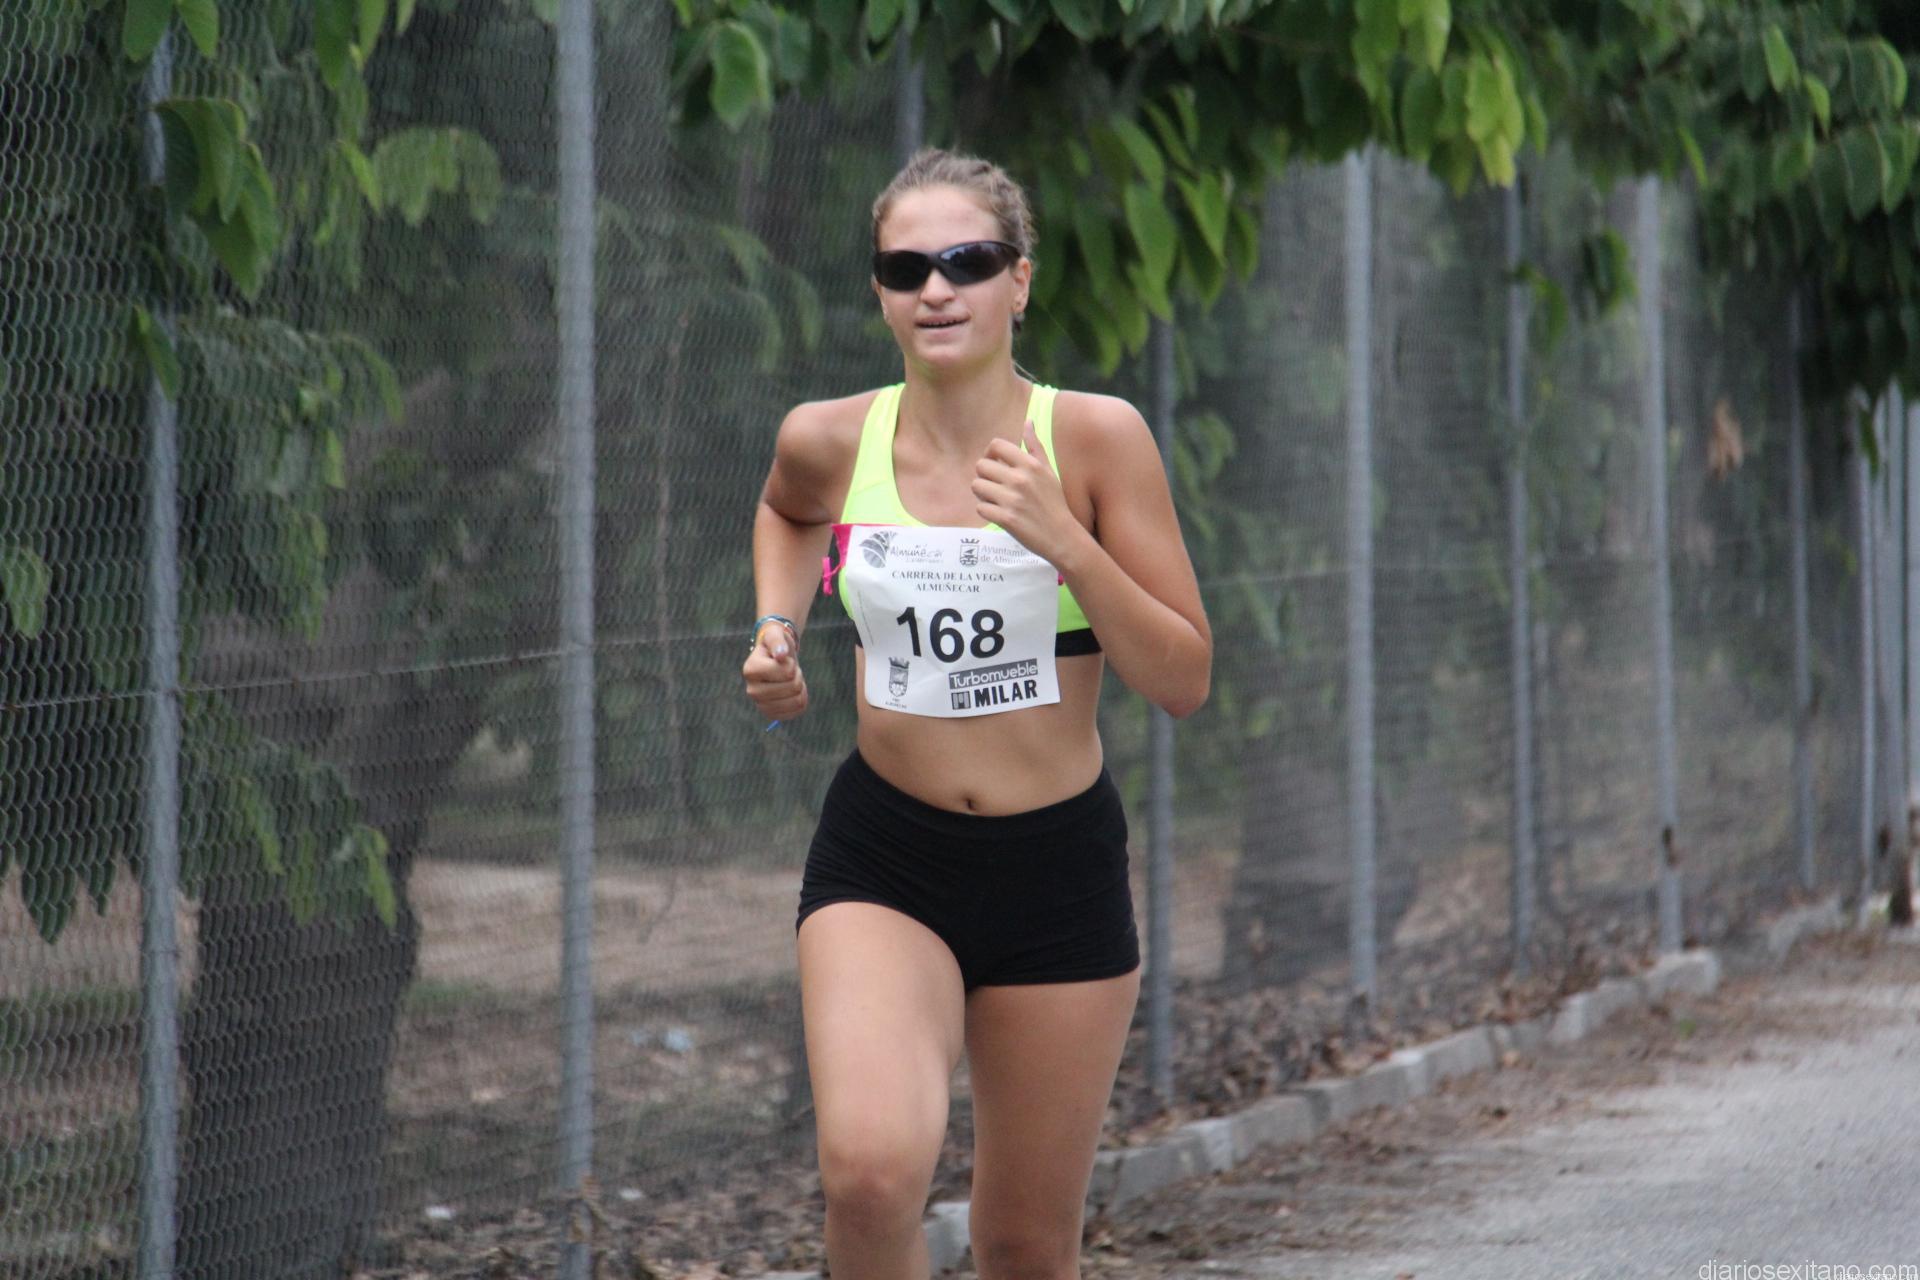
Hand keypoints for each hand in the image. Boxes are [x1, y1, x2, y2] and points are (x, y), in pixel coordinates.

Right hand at [742, 622, 807, 720]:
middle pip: (793, 687)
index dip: (791, 664)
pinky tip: (793, 692)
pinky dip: (801, 699)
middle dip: (797, 676)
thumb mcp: (776, 634)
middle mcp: (752, 690)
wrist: (776, 658)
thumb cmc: (776, 645)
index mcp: (750, 670)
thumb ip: (777, 640)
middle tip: (788, 670)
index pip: (786, 672)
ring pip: (797, 701)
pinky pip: (797, 711)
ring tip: (790, 679)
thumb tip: (781, 654)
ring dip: (800, 688)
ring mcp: (760, 705)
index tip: (783, 659)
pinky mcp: (771, 714)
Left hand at [972, 419, 1079, 563]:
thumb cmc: (1055, 503)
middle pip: (981, 466)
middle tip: (994, 486)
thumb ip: (1035, 446)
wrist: (1062, 537)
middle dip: (984, 476)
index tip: (994, 464)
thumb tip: (1028, 421)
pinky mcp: (1006, 519)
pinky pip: (980, 508)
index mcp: (1030, 465)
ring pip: (977, 486)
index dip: (989, 454)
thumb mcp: (1049, 471)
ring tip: (995, 500)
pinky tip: (998, 514)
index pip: (996, 445)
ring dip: (982, 494)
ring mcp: (1012, 499)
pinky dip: (986, 511)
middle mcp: (1020, 479)